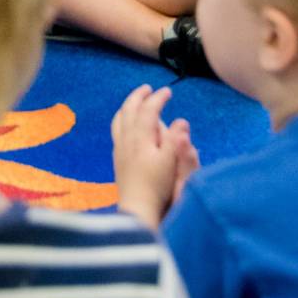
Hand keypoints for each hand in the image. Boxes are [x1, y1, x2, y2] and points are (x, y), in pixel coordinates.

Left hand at [110, 83, 197, 229]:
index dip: (158, 98)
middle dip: (139, 96)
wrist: (137, 208)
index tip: (168, 91)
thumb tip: (181, 120)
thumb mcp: (171, 164)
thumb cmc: (157, 187)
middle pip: (129, 110)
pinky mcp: (117, 158)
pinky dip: (121, 119)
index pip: (148, 110)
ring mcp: (119, 148)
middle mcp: (127, 139)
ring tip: (135, 101)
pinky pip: (116, 130)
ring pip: (120, 119)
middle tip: (148, 89)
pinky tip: (125, 125)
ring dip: (128, 106)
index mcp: (141, 138)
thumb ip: (175, 140)